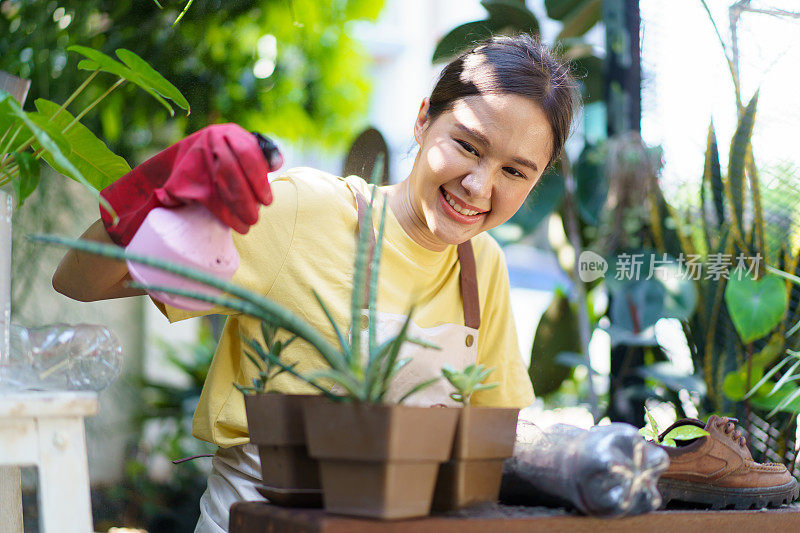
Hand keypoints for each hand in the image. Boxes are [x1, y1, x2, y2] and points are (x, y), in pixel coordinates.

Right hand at [100, 124, 282, 245]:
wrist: (171, 172)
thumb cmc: (215, 166)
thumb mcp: (235, 154)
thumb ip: (256, 156)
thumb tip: (276, 163)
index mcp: (228, 132)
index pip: (248, 154)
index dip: (260, 180)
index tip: (267, 200)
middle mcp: (210, 140)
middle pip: (234, 172)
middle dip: (249, 198)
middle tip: (257, 217)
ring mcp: (194, 158)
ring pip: (222, 186)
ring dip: (239, 209)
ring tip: (248, 225)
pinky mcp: (182, 180)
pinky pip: (208, 198)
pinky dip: (225, 214)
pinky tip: (235, 224)